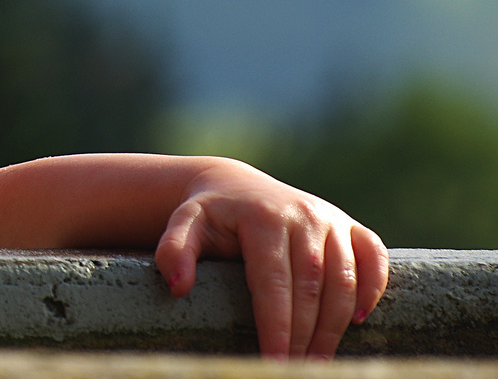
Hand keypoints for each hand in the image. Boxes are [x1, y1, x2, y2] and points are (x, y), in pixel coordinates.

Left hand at [154, 159, 387, 359]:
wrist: (236, 186)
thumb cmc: (209, 215)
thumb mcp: (184, 225)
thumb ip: (174, 250)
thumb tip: (178, 287)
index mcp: (262, 218)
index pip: (273, 282)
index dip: (276, 326)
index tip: (273, 362)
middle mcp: (302, 215)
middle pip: (311, 287)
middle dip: (306, 335)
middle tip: (296, 371)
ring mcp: (330, 218)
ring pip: (343, 279)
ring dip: (335, 325)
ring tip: (319, 362)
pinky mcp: (350, 224)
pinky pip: (373, 255)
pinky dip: (372, 287)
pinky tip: (358, 320)